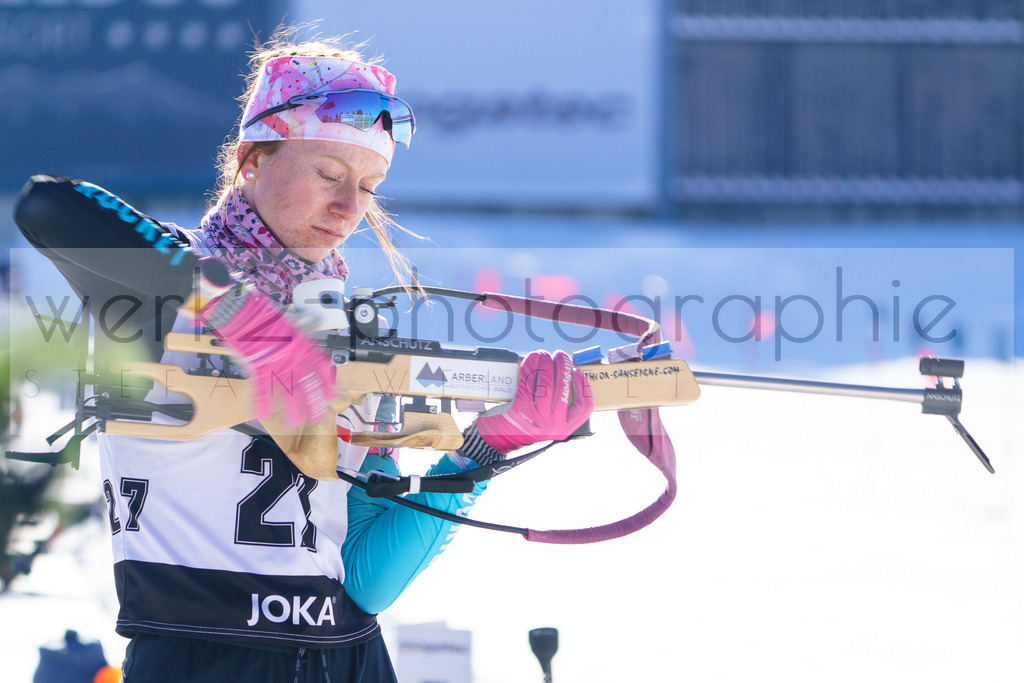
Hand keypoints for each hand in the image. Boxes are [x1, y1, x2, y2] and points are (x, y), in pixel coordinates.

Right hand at [198, 287, 333, 427]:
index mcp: (302, 347)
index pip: (320, 369)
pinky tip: (264, 415)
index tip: (332, 395)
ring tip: (294, 423)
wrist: (246, 315)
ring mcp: (275, 365)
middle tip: (316, 417)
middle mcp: (292, 359)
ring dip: (291, 409)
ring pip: (287, 392)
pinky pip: (260, 389)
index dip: (327, 383)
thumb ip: (305, 323)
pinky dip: (261, 403)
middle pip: (307, 385)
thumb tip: (316, 319)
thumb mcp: (292, 319)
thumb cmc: (268, 318)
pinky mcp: (257, 368)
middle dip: (313, 404)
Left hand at [474, 350, 592, 454]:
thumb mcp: (548, 422)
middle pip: (564, 389)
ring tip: (544, 354)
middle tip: (561, 355)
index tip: (578, 372)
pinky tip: (532, 359)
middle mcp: (553, 425)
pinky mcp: (521, 408)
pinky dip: (531, 366)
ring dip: (546, 363)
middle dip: (564, 366)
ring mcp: (537, 417)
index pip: (584, 407)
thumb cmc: (526, 424)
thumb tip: (565, 373)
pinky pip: (529, 381)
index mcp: (564, 429)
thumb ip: (559, 405)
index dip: (584, 386)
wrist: (499, 437)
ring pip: (547, 383)